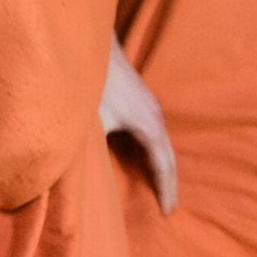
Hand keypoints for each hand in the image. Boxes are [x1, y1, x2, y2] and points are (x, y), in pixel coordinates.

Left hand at [102, 41, 178, 214]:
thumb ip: (94, 152)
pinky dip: (152, 150)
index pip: (163, 166)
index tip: (168, 213)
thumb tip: (88, 180)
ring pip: (160, 143)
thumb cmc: (90, 83)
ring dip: (161, 165)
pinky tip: (142, 157)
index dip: (165, 191)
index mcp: (148, 126)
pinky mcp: (139, 98)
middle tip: (167, 207)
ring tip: (158, 187)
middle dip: (168, 183)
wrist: (89, 43)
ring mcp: (149, 105)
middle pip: (168, 156)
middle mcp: (155, 116)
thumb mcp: (93, 124)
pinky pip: (151, 133)